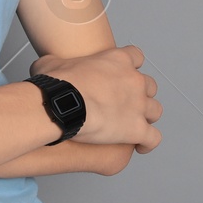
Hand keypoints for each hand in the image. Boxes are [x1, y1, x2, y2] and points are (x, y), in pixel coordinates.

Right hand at [30, 44, 162, 153]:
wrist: (62, 105)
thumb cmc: (57, 85)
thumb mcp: (51, 63)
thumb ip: (57, 61)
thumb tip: (47, 65)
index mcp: (118, 60)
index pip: (136, 56)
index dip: (131, 66)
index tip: (124, 73)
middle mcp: (134, 81)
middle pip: (150, 85)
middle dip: (141, 94)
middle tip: (127, 102)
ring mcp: (138, 106)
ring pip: (155, 110)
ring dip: (147, 117)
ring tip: (136, 124)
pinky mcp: (136, 129)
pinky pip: (152, 138)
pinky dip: (148, 143)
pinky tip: (140, 146)